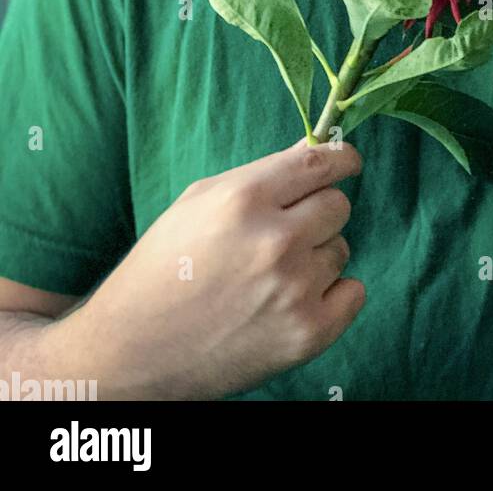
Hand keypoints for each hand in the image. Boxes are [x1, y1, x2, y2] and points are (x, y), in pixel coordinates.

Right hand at [72, 138, 364, 398]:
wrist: (132, 352)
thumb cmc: (163, 268)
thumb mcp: (199, 202)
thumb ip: (263, 175)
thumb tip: (316, 148)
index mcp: (243, 199)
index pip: (320, 162)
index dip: (342, 159)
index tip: (348, 162)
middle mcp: (275, 240)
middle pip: (338, 205)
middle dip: (318, 212)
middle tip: (286, 232)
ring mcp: (294, 289)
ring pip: (340, 248)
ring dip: (316, 256)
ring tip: (271, 276)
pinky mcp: (308, 333)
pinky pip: (353, 292)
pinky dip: (332, 295)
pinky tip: (294, 301)